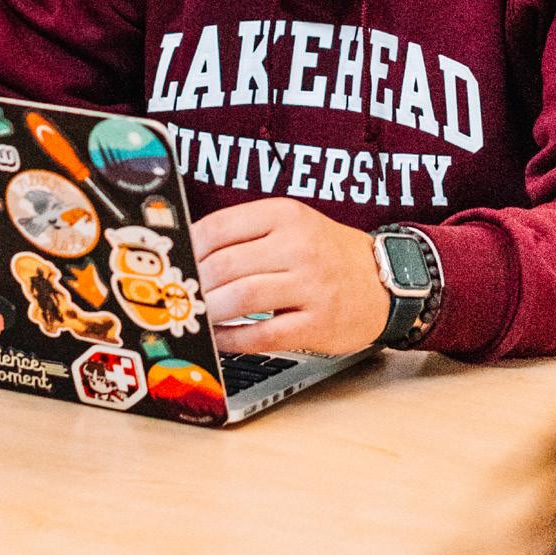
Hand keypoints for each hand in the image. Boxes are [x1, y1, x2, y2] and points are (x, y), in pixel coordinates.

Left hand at [192, 198, 389, 355]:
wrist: (382, 279)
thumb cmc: (324, 251)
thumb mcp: (290, 224)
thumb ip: (245, 233)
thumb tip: (189, 254)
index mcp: (284, 214)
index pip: (219, 227)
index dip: (188, 248)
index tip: (173, 262)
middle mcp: (297, 246)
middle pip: (225, 265)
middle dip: (195, 285)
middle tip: (179, 296)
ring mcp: (310, 286)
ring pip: (241, 298)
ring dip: (210, 311)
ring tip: (197, 315)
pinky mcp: (316, 323)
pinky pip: (262, 335)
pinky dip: (232, 340)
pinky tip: (219, 338)